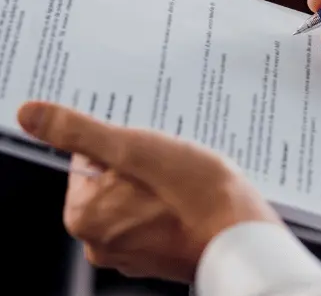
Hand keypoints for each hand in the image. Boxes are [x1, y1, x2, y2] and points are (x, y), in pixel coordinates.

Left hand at [17, 102, 279, 282]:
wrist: (242, 237)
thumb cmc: (196, 195)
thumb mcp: (134, 148)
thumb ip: (80, 130)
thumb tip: (31, 113)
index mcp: (85, 214)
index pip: (90, 156)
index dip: (125, 142)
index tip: (150, 148)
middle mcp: (99, 240)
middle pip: (115, 177)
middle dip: (145, 162)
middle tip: (173, 164)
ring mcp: (131, 252)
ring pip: (139, 195)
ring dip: (162, 181)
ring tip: (187, 180)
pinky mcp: (159, 255)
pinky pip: (158, 216)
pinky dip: (175, 202)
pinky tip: (194, 198)